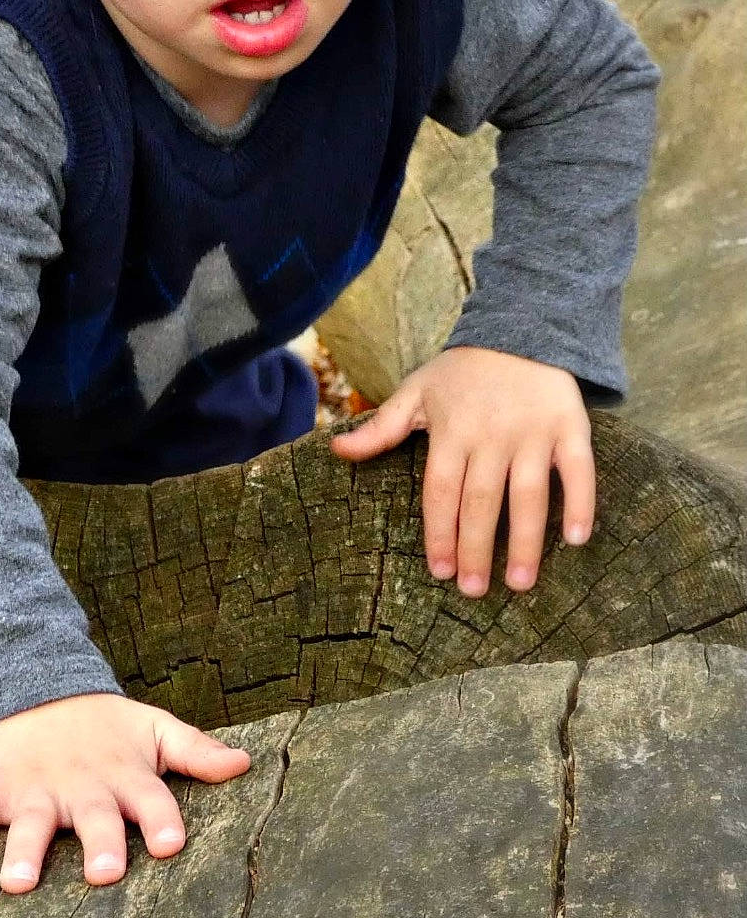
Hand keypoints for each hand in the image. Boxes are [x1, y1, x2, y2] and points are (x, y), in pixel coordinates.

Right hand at [0, 691, 250, 891]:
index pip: (151, 799)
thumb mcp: (154, 730)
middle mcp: (83, 785)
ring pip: (30, 821)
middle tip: (105, 873)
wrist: (37, 688)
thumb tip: (247, 764)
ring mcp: (36, 786)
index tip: (170, 845)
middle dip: (99, 842)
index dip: (160, 820)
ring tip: (17, 885)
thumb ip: (197, 751)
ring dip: (23, 851)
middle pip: (94, 816)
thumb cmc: (107, 727)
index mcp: (126, 775)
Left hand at [330, 346, 593, 597]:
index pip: (441, 491)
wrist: (523, 327)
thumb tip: (336, 450)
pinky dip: (581, 503)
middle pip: (481, 501)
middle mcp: (492, 435)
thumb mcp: (417, 391)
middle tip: (473, 590)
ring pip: (529, 495)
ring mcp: (534, 433)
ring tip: (520, 582)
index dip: (439, 533)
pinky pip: (578, 471)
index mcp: (452, 431)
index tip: (439, 571)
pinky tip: (577, 539)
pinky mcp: (570, 427)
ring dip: (525, 541)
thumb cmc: (464, 370)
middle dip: (475, 549)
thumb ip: (381, 428)